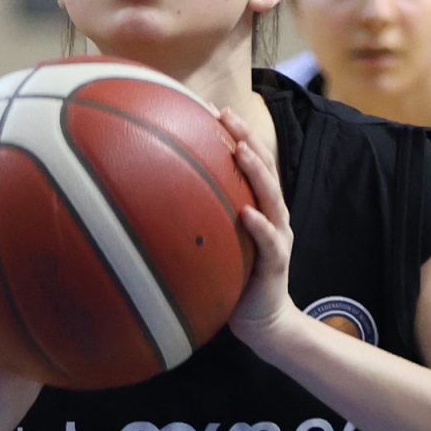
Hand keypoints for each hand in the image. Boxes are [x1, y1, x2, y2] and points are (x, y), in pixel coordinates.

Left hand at [217, 108, 298, 351]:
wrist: (263, 323)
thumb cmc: (235, 278)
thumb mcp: (216, 241)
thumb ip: (200, 217)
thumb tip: (151, 197)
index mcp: (259, 205)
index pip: (250, 159)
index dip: (235, 132)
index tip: (211, 107)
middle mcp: (273, 214)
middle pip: (264, 166)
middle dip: (246, 137)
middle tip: (225, 114)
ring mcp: (278, 236)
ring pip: (272, 196)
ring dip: (257, 171)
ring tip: (240, 150)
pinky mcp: (277, 262)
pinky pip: (269, 241)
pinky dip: (260, 226)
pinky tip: (247, 214)